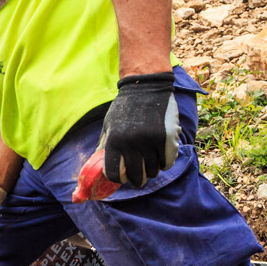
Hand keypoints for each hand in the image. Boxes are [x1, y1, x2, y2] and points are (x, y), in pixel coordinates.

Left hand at [101, 72, 179, 187]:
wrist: (146, 86)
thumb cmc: (125, 107)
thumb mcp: (109, 124)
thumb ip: (104, 147)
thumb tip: (98, 168)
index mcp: (114, 140)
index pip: (114, 174)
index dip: (118, 179)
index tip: (122, 176)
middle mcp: (132, 143)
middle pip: (136, 177)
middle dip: (137, 179)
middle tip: (139, 176)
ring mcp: (151, 142)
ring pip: (153, 172)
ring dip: (151, 170)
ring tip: (149, 160)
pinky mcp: (168, 139)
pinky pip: (167, 163)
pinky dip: (164, 163)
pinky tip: (160, 155)